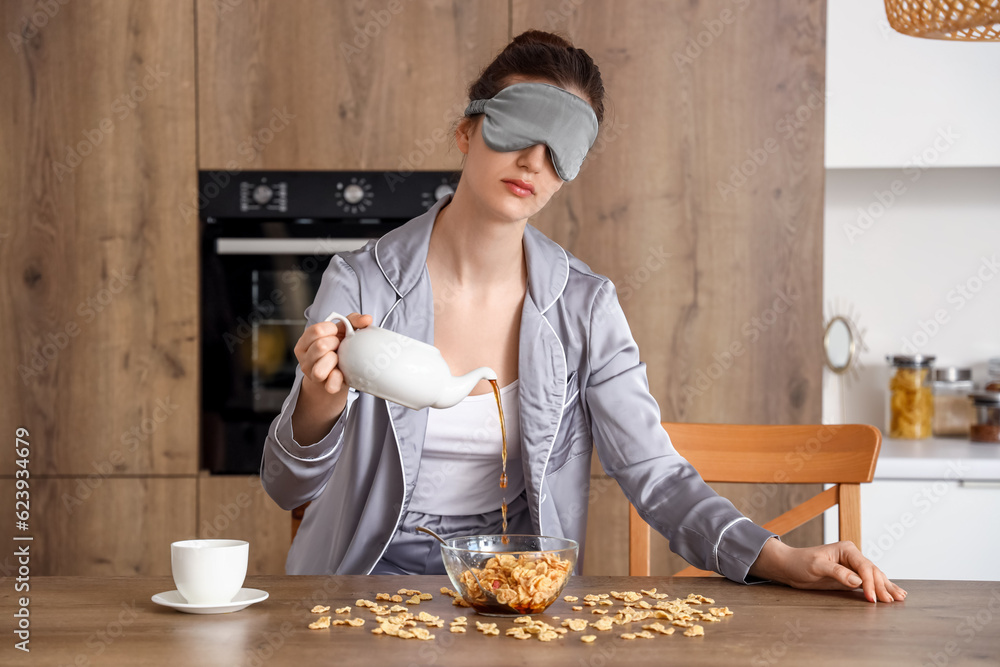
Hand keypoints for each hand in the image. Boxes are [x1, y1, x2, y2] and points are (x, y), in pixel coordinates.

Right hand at [293, 313, 372, 393]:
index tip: (336, 333)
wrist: (338, 373)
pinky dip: (338, 378)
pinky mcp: (324, 386)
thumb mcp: (343, 331)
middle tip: (339, 346)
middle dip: (335, 344)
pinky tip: (342, 372)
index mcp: (305, 342)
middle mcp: (304, 358)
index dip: (331, 330)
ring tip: (339, 358)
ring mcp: (312, 374)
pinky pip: (331, 384)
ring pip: (320, 368)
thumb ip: (353, 320)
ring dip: (334, 360)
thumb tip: (367, 319)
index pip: (316, 330)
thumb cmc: (339, 348)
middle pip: (320, 346)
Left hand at [749, 538, 906, 602]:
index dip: (869, 583)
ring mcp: (854, 567)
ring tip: (901, 598)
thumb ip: (837, 572)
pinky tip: (892, 593)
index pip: (864, 567)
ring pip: (875, 577)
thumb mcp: (816, 566)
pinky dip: (880, 589)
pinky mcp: (851, 577)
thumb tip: (858, 581)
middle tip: (892, 601)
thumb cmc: (800, 563)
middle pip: (873, 572)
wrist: (790, 567)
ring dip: (887, 587)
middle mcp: (853, 556)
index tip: (871, 597)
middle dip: (883, 586)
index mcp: (846, 549)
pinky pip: (869, 583)